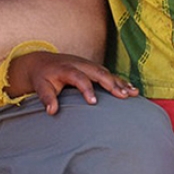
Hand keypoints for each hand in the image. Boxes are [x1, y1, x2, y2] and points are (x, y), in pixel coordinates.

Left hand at [7, 51, 137, 114]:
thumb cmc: (43, 77)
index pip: (78, 77)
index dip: (86, 89)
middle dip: (110, 83)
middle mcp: (79, 64)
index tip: (93, 103)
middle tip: (122, 96)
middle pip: (97, 72)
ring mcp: (88, 64)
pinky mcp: (93, 68)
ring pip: (106, 72)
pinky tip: (132, 90)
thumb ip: (46, 98)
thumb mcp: (40, 87)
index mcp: (66, 68)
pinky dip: (120, 81)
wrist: (43, 62)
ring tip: (132, 94)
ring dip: (119, 82)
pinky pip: (109, 73)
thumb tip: (52, 111)